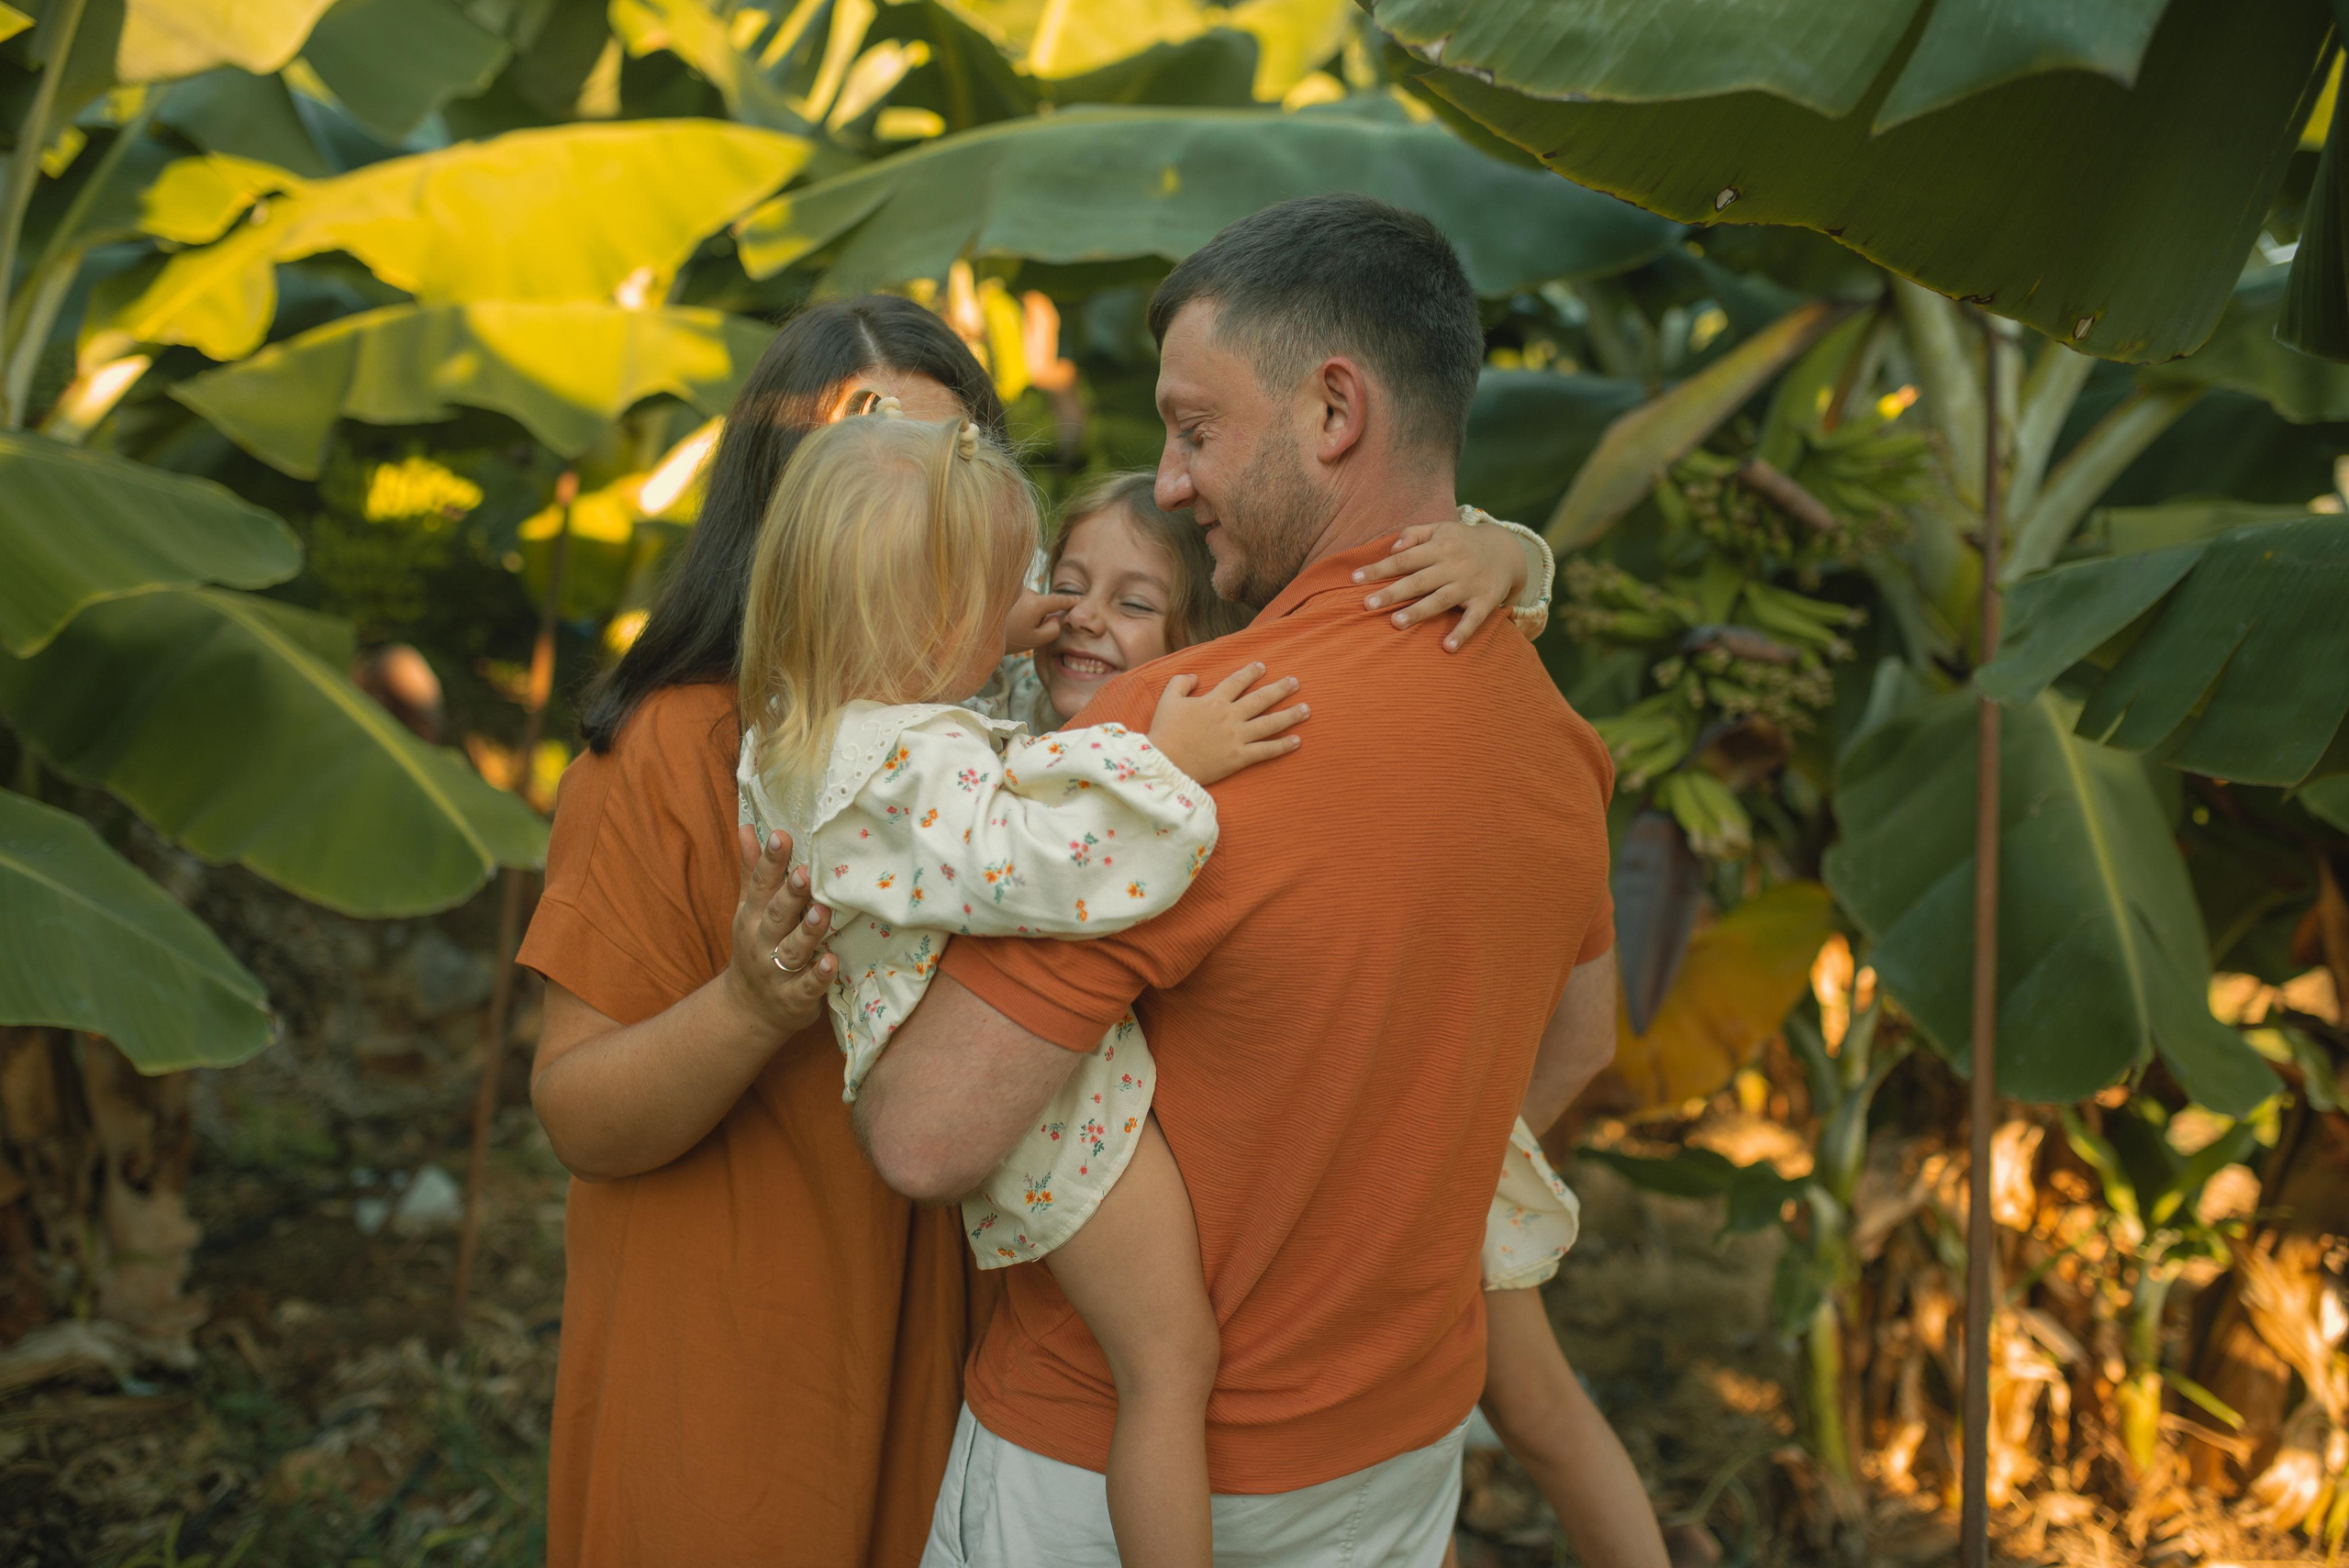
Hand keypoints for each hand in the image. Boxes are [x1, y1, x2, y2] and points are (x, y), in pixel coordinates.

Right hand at [723, 825, 835, 1038]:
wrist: (748, 1010)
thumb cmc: (756, 948)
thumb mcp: (748, 911)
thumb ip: (753, 872)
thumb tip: (748, 826)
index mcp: (752, 916)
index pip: (760, 884)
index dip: (771, 860)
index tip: (781, 835)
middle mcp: (761, 941)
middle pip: (776, 914)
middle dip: (790, 894)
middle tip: (804, 872)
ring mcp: (777, 971)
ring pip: (793, 949)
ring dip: (807, 932)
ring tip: (822, 912)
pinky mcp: (794, 998)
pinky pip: (808, 986)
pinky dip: (819, 975)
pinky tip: (832, 961)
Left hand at [1004, 589, 1077, 651]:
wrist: (978, 632)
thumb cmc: (1008, 638)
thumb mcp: (1035, 640)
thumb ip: (1053, 629)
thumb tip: (1056, 618)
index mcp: (1036, 603)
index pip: (1059, 600)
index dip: (1071, 601)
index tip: (1080, 600)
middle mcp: (1027, 592)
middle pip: (1042, 603)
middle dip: (1040, 616)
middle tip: (1026, 632)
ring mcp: (1015, 590)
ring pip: (1030, 602)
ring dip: (1026, 613)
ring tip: (1012, 627)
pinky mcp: (1005, 591)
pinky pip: (1019, 600)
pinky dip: (1017, 610)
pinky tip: (1006, 621)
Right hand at [1147, 662, 1307, 784]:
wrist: (1165, 761)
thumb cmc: (1164, 731)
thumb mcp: (1167, 700)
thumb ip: (1181, 683)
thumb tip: (1196, 677)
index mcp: (1214, 701)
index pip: (1237, 682)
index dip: (1251, 673)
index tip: (1263, 667)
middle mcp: (1230, 716)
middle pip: (1261, 699)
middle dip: (1280, 689)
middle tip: (1295, 682)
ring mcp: (1236, 737)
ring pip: (1270, 723)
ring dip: (1290, 715)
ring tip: (1306, 709)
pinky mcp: (1238, 757)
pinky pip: (1265, 750)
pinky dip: (1282, 746)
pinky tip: (1297, 741)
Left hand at [1353, 518, 1531, 651]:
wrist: (1507, 550)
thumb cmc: (1462, 541)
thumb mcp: (1440, 528)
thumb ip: (1414, 534)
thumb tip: (1391, 548)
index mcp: (1439, 547)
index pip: (1404, 558)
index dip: (1379, 568)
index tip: (1355, 578)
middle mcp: (1453, 565)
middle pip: (1419, 580)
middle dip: (1393, 592)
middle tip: (1367, 604)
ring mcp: (1470, 584)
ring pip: (1441, 599)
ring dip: (1419, 612)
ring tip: (1396, 623)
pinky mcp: (1486, 601)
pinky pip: (1474, 619)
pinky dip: (1462, 633)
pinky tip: (1447, 647)